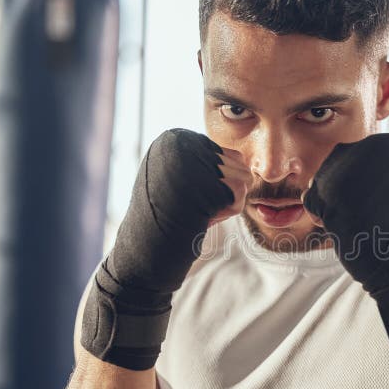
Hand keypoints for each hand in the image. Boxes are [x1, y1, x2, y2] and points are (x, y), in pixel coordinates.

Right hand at [81, 128, 248, 369]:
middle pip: (239, 164)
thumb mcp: (185, 180)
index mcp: (174, 138)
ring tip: (195, 210)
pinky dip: (226, 213)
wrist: (145, 250)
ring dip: (226, 203)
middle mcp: (182, 142)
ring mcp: (192, 161)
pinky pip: (239, 196)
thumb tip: (244, 157)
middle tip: (192, 206)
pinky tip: (200, 217)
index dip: (217, 184)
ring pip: (243, 179)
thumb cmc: (168, 218)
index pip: (229, 154)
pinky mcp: (203, 182)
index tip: (188, 195)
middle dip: (224, 193)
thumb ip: (208, 162)